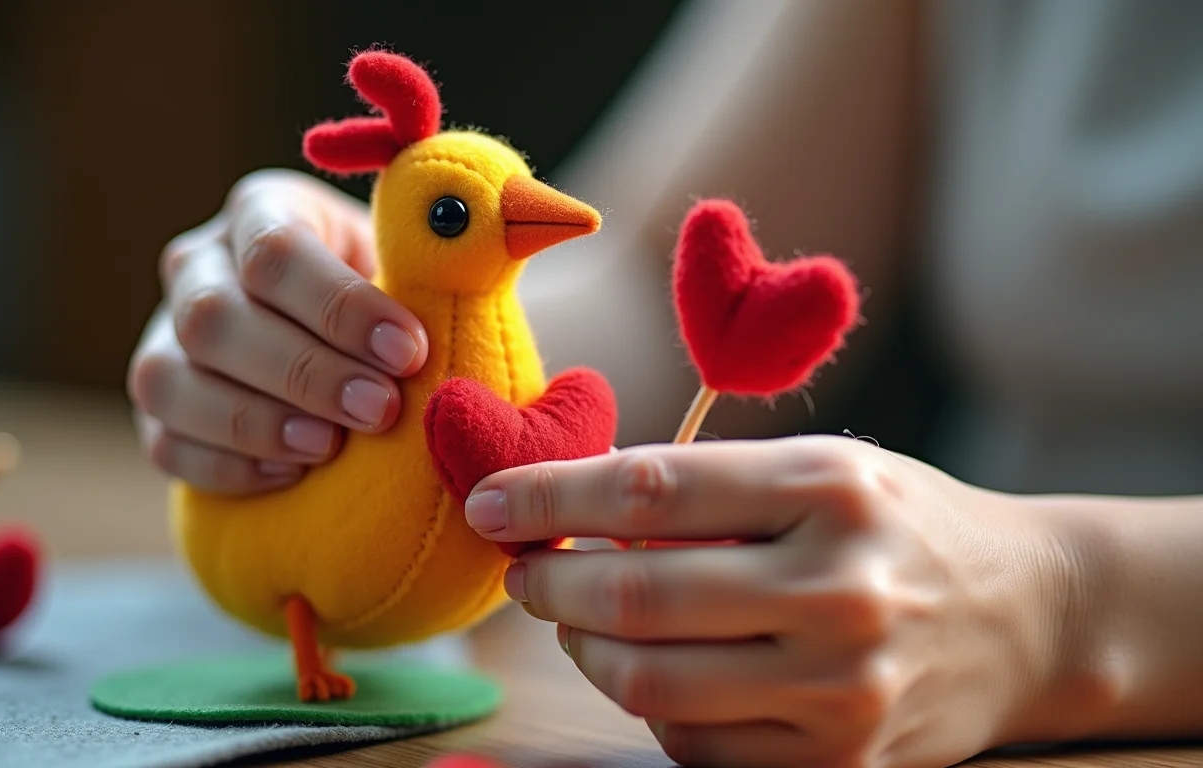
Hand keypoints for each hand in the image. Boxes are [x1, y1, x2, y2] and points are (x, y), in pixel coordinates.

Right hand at [127, 169, 428, 493]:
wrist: (362, 356)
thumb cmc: (401, 302)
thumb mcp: (423, 265)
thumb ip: (447, 258)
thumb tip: (498, 235)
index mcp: (265, 211)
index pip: (275, 248)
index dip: (339, 304)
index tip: (410, 351)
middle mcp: (200, 266)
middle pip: (216, 316)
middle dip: (304, 370)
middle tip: (380, 409)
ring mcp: (166, 338)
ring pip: (169, 379)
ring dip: (256, 420)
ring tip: (330, 449)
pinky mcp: (158, 411)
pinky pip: (165, 441)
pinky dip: (226, 465)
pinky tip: (291, 475)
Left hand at [465, 436, 1074, 767]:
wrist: (1027, 615)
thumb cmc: (901, 523)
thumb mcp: (822, 469)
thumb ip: (708, 488)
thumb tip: (573, 513)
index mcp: (830, 488)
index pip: (651, 489)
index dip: (551, 496)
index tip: (491, 503)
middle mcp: (841, 587)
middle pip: (639, 595)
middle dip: (551, 583)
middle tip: (523, 572)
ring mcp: (843, 686)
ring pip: (652, 683)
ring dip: (586, 649)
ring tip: (576, 619)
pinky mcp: (842, 760)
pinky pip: (695, 744)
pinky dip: (650, 704)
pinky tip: (652, 668)